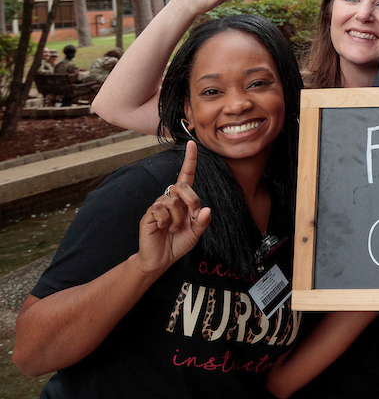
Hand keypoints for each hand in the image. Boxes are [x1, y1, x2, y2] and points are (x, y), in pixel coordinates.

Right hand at [135, 142, 210, 275]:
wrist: (161, 259)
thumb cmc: (178, 242)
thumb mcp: (196, 232)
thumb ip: (202, 221)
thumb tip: (206, 210)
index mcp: (183, 200)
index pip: (187, 176)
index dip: (190, 160)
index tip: (192, 143)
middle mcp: (170, 198)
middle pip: (182, 186)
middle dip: (191, 200)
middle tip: (191, 216)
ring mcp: (158, 205)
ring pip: (173, 201)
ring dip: (178, 218)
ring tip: (173, 228)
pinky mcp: (149, 214)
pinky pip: (161, 210)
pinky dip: (166, 222)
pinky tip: (163, 228)